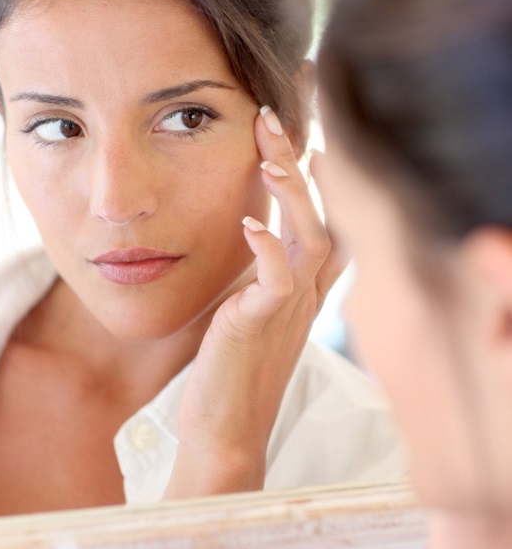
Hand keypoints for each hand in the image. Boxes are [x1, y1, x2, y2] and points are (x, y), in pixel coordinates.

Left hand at [166, 106, 343, 496]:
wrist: (225, 430)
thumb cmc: (228, 371)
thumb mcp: (245, 310)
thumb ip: (253, 274)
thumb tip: (246, 234)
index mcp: (301, 288)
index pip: (323, 218)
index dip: (316, 173)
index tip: (293, 130)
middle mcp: (305, 295)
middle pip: (324, 215)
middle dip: (300, 162)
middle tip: (271, 118)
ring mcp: (289, 312)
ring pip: (312, 239)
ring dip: (293, 195)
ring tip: (268, 157)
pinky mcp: (261, 328)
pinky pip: (277, 282)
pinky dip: (266, 249)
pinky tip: (248, 224)